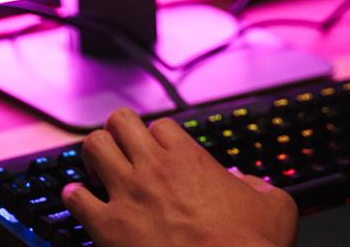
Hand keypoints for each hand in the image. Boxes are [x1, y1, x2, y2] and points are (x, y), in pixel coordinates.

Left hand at [62, 107, 298, 246]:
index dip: (158, 137)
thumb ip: (257, 185)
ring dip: (95, 156)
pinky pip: (76, 200)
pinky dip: (75, 197)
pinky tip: (82, 201)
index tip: (159, 152)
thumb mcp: (274, 206)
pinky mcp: (108, 228)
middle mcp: (154, 169)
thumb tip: (245, 183)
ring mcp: (127, 196)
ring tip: (101, 171)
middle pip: (119, 122)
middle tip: (123, 151)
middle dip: (119, 133)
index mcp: (191, 159)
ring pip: (93, 147)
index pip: (160, 125)